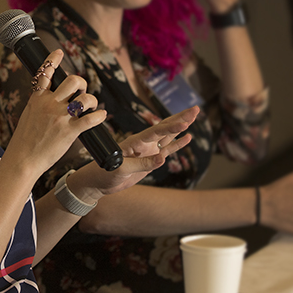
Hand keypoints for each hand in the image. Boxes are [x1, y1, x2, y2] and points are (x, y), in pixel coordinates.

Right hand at [7, 49, 105, 177]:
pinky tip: (100, 116)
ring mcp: (60, 117)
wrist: (22, 159)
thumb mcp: (28, 117)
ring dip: (92, 101)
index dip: (53, 60)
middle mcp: (49, 104)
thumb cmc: (24, 143)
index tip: (59, 52)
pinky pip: (91, 118)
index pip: (45, 73)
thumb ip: (40, 107)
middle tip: (81, 94)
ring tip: (91, 107)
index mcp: (37, 99)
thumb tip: (53, 103)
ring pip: (84, 98)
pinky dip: (99, 116)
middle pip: (73, 81)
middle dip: (82, 85)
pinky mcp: (69, 131)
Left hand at [68, 106, 198, 201]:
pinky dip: (177, 144)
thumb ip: (142, 164)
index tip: (184, 122)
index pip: (155, 132)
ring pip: (168, 136)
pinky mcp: (150, 160)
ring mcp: (147, 151)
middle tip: (196, 109)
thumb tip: (163, 158)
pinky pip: (166, 150)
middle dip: (180, 119)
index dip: (170, 127)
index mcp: (134, 142)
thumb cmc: (103, 173)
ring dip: (180, 127)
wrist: (97, 182)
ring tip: (194, 117)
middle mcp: (143, 143)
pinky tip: (187, 137)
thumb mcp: (121, 169)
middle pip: (164, 128)